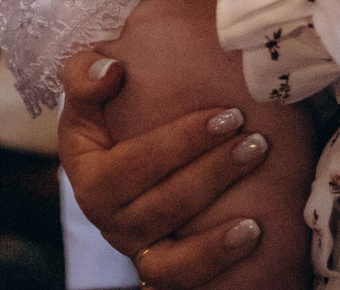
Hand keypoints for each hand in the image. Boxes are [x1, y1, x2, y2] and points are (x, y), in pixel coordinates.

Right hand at [58, 37, 269, 284]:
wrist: (125, 148)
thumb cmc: (110, 108)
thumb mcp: (89, 87)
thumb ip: (86, 73)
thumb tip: (111, 70)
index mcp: (85, 169)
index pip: (129, 165)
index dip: (178, 143)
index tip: (226, 115)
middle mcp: (104, 214)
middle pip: (159, 204)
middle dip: (211, 172)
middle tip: (253, 140)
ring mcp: (131, 243)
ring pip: (171, 248)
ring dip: (215, 225)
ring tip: (254, 190)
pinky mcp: (155, 265)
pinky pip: (178, 277)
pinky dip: (213, 259)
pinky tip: (251, 233)